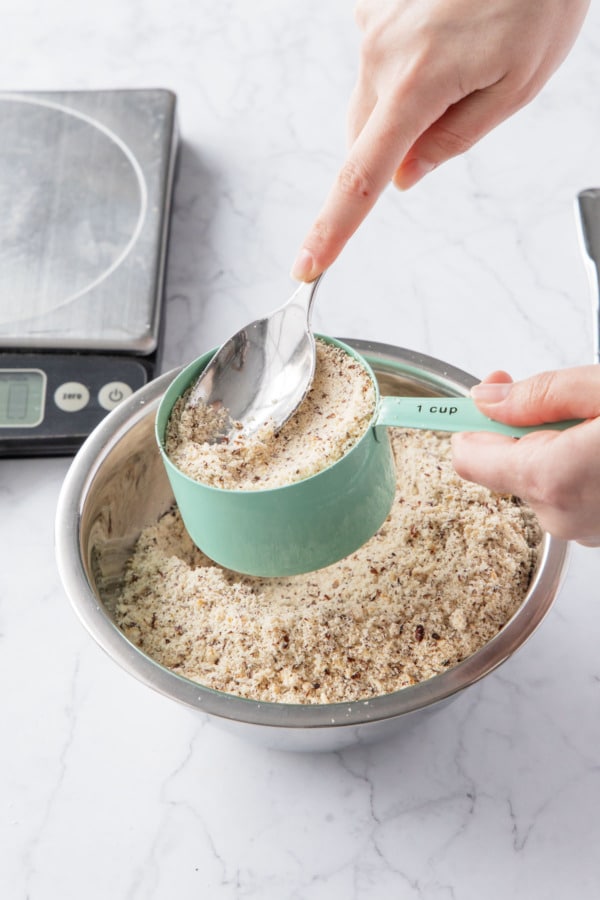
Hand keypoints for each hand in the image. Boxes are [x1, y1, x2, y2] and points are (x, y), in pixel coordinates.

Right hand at [291, 0, 588, 280]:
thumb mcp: (515, 85)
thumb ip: (454, 139)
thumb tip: (406, 176)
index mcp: (417, 84)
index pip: (362, 176)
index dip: (333, 228)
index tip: (307, 264)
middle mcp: (380, 55)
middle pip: (364, 139)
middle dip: (395, 147)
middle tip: (456, 108)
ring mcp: (371, 25)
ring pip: (370, 101)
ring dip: (403, 103)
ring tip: (459, 58)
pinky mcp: (372, 6)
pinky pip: (376, 60)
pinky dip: (402, 65)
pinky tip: (442, 36)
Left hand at [451, 367, 599, 545]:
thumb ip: (540, 395)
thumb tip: (488, 400)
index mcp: (552, 478)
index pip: (469, 456)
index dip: (468, 422)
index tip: (465, 404)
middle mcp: (561, 515)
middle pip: (505, 465)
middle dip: (525, 431)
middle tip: (562, 403)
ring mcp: (582, 530)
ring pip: (539, 478)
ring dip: (556, 450)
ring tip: (596, 431)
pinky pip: (567, 494)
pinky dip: (577, 470)